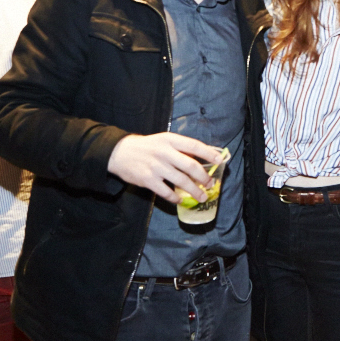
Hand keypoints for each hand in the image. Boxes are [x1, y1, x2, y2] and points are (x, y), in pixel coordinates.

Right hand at [106, 133, 224, 203]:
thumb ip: (180, 148)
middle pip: (190, 166)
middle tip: (211, 184)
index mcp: (170, 140)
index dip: (209, 153)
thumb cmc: (147, 146)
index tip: (220, 161)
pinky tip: (180, 200)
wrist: (119, 152)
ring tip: (201, 197)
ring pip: (181, 181)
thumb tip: (202, 158)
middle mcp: (164, 152)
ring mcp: (156, 167)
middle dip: (204, 177)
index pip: (194, 145)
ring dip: (194, 191)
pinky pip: (166, 192)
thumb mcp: (163, 140)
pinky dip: (175, 198)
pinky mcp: (148, 180)